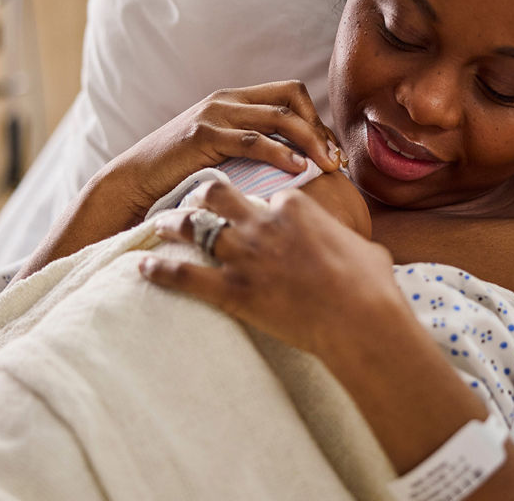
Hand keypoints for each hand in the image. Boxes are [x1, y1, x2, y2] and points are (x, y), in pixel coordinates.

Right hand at [109, 80, 342, 217]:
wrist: (133, 180)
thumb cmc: (180, 174)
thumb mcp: (220, 152)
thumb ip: (250, 147)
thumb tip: (292, 163)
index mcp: (234, 100)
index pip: (291, 94)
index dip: (316, 119)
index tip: (331, 151)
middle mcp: (227, 100)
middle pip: (292, 98)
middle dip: (320, 128)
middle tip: (336, 159)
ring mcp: (215, 114)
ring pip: (279, 117)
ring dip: (310, 141)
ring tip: (327, 165)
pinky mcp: (203, 135)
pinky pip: (253, 139)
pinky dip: (280, 153)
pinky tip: (297, 168)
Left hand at [142, 179, 402, 357]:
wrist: (359, 319)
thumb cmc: (371, 287)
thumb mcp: (366, 250)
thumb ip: (350, 243)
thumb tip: (365, 251)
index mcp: (293, 207)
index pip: (264, 195)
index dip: (254, 204)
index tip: (246, 209)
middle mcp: (262, 223)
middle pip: (217, 196)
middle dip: (200, 196)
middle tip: (189, 202)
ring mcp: (243, 256)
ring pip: (193, 228)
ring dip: (172, 225)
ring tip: (158, 225)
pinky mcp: (231, 291)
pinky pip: (184, 275)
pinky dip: (159, 270)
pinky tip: (142, 268)